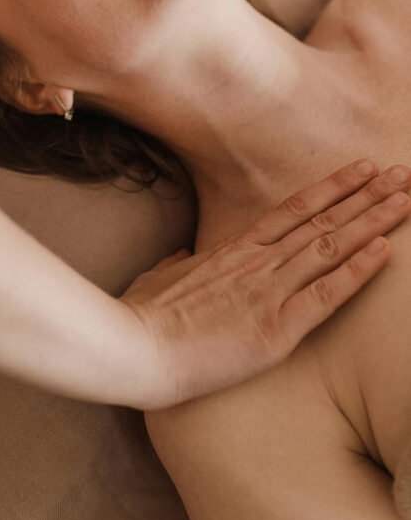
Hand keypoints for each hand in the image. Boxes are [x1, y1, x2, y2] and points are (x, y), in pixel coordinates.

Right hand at [117, 159, 409, 409]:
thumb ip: (177, 264)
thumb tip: (184, 256)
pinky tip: (384, 252)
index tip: (359, 170)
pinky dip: (358, 271)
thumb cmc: (143, 317)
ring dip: (373, 222)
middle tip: (400, 173)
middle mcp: (257, 263)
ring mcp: (267, 292)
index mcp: (233, 252)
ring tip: (404, 200)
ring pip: (331, 247)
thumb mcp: (158, 279)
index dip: (331, 188)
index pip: (293, 211)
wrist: (135, 348)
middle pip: (322, 221)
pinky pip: (326, 295)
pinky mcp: (275, 328)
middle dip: (365, 196)